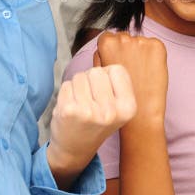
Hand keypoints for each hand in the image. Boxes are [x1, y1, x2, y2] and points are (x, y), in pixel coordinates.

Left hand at [47, 63, 135, 186]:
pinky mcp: (70, 111)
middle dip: (91, 82)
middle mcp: (112, 111)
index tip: (106, 95)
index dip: (108, 77)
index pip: (117, 69)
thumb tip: (113, 44)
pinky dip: (66, 93)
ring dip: (78, 87)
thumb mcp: (118, 106)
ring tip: (80, 106)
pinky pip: (67, 84)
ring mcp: (90, 112)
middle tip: (91, 103)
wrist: (75, 150)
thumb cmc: (96, 121)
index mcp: (129, 108)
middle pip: (97, 71)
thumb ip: (118, 83)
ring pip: (80, 76)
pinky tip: (70, 110)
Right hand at [94, 31, 168, 126]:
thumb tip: (106, 43)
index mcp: (107, 43)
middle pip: (125, 38)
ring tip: (141, 72)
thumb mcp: (101, 73)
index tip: (117, 62)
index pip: (109, 37)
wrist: (140, 112)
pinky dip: (154, 55)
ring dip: (140, 52)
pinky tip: (150, 70)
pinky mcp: (158, 46)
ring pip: (140, 42)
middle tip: (130, 70)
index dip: (113, 51)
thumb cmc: (119, 96)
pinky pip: (154, 46)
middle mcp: (124, 38)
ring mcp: (142, 41)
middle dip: (127, 50)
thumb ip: (101, 55)